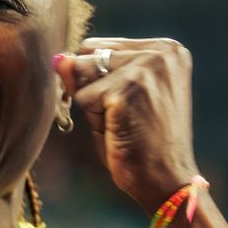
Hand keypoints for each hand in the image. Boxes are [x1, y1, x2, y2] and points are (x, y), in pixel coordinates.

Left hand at [56, 37, 197, 215]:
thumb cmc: (144, 141)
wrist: (168, 181)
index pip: (101, 46)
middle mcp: (162, 51)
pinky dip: (94, 120)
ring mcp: (146, 67)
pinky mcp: (127, 89)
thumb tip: (60, 60)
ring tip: (123, 123)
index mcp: (168, 48)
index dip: (97, 78)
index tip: (129, 105)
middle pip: (89, 54)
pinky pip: (82, 98)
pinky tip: (121, 131)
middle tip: (125, 117)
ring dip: (93, 104)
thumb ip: (90, 72)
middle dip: (93, 88)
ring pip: (82, 74)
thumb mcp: (118, 96)